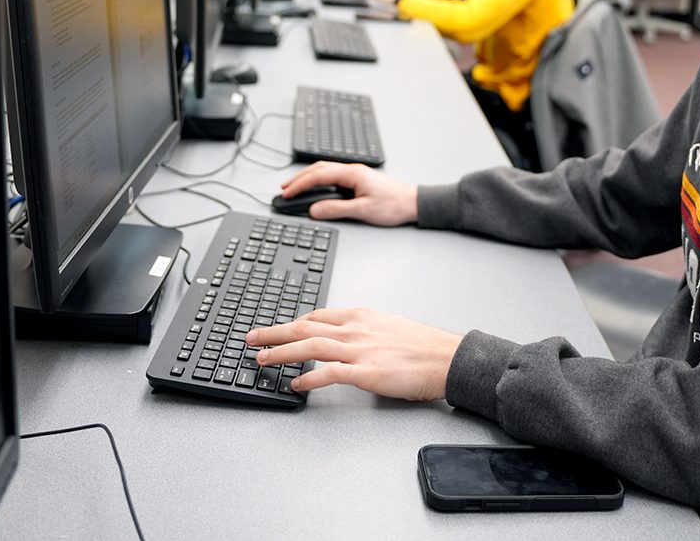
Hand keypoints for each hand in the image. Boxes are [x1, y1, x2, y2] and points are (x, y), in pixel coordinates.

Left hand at [246, 308, 462, 400]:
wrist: (447, 357)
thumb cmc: (423, 346)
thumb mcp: (389, 326)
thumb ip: (364, 330)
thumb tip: (345, 340)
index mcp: (361, 316)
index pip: (317, 315)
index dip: (292, 322)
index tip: (276, 328)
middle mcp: (356, 329)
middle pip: (305, 326)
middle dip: (274, 332)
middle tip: (252, 338)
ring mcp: (360, 349)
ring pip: (310, 345)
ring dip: (282, 352)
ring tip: (262, 360)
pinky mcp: (367, 372)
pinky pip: (329, 373)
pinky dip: (309, 377)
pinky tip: (296, 383)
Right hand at [279, 161, 418, 222]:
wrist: (413, 203)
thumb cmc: (393, 205)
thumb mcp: (363, 210)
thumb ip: (336, 209)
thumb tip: (314, 210)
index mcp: (352, 173)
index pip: (318, 175)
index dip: (300, 184)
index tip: (287, 193)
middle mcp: (352, 170)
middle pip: (319, 169)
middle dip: (299, 178)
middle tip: (284, 189)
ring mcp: (355, 174)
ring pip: (325, 170)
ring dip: (308, 177)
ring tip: (294, 187)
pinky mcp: (358, 180)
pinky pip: (332, 175)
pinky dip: (319, 180)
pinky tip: (315, 188)